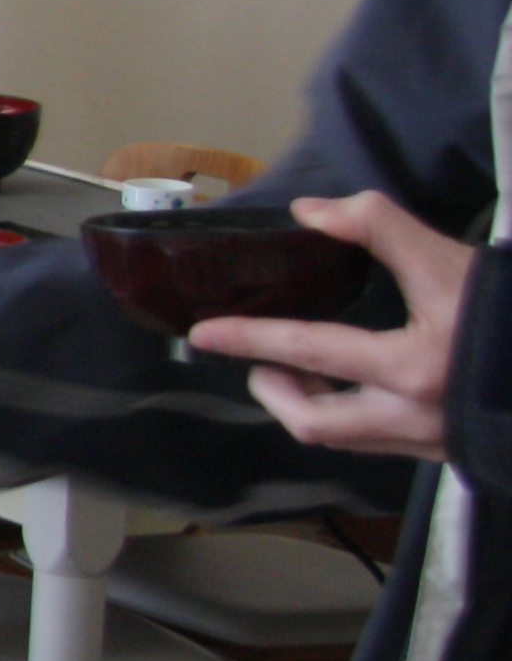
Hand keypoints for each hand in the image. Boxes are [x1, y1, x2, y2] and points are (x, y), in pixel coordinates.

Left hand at [188, 190, 470, 460]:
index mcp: (414, 368)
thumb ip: (382, 229)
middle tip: (263, 360)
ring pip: (345, 437)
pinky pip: (379, 439)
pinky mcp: (448, 448)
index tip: (206, 332)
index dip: (253, 336)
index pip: (311, 347)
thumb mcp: (455, 262)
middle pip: (315, 422)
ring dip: (311, 404)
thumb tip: (315, 212)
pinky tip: (355, 386)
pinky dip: (352, 413)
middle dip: (277, 391)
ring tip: (300, 368)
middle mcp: (415, 415)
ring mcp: (432, 439)